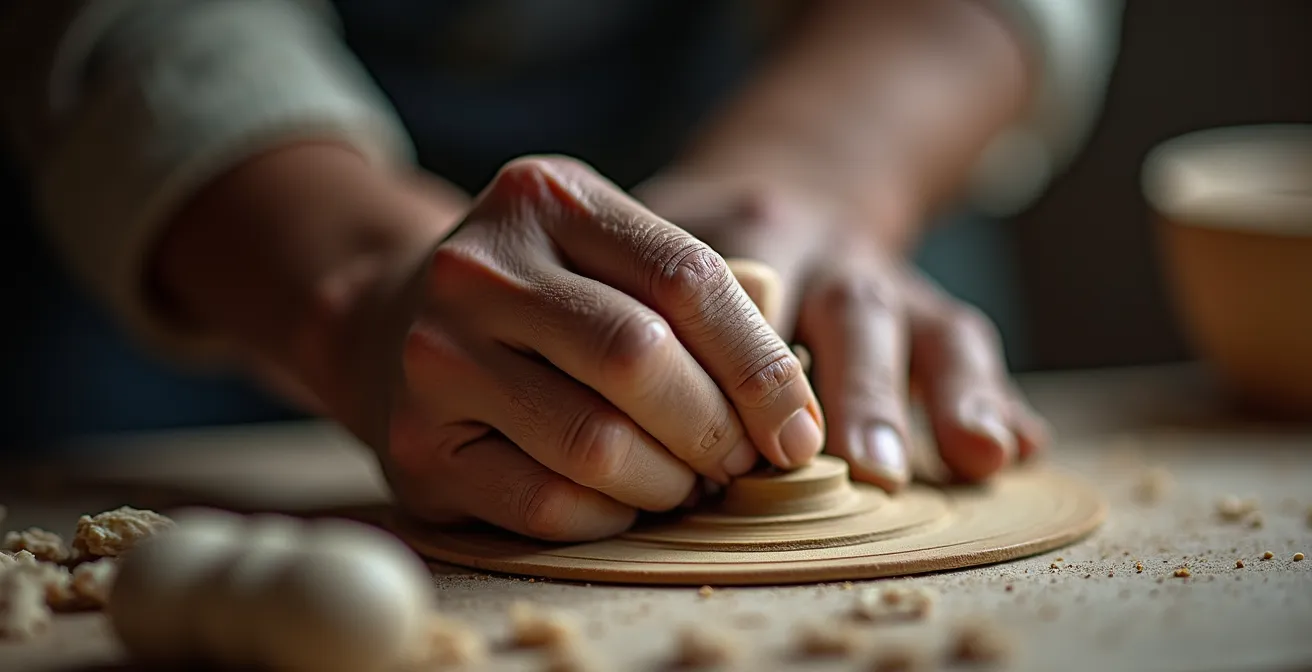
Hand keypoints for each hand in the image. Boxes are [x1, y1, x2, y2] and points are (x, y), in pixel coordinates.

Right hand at [328, 157, 824, 540]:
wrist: (384, 322)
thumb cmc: (540, 296)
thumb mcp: (606, 251)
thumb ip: (699, 296)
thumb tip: (791, 403)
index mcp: (548, 197)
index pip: (688, 279)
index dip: (762, 367)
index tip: (799, 430)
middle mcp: (479, 268)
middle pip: (640, 360)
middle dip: (716, 430)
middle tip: (739, 462)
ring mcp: (435, 356)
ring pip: (596, 444)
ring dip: (667, 484)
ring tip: (684, 482)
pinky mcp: (414, 447)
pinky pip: (546, 505)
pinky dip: (610, 518)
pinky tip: (623, 502)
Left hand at [635, 175, 1048, 490]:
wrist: (782, 188)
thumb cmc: (692, 251)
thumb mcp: (655, 245)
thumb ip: (644, 307)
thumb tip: (603, 405)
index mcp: (753, 232)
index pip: (750, 293)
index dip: (749, 366)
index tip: (745, 444)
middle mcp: (832, 254)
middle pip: (855, 313)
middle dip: (864, 393)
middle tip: (868, 471)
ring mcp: (891, 284)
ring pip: (934, 327)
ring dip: (952, 394)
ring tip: (972, 456)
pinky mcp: (932, 313)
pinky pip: (973, 351)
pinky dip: (1001, 401)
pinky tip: (1018, 450)